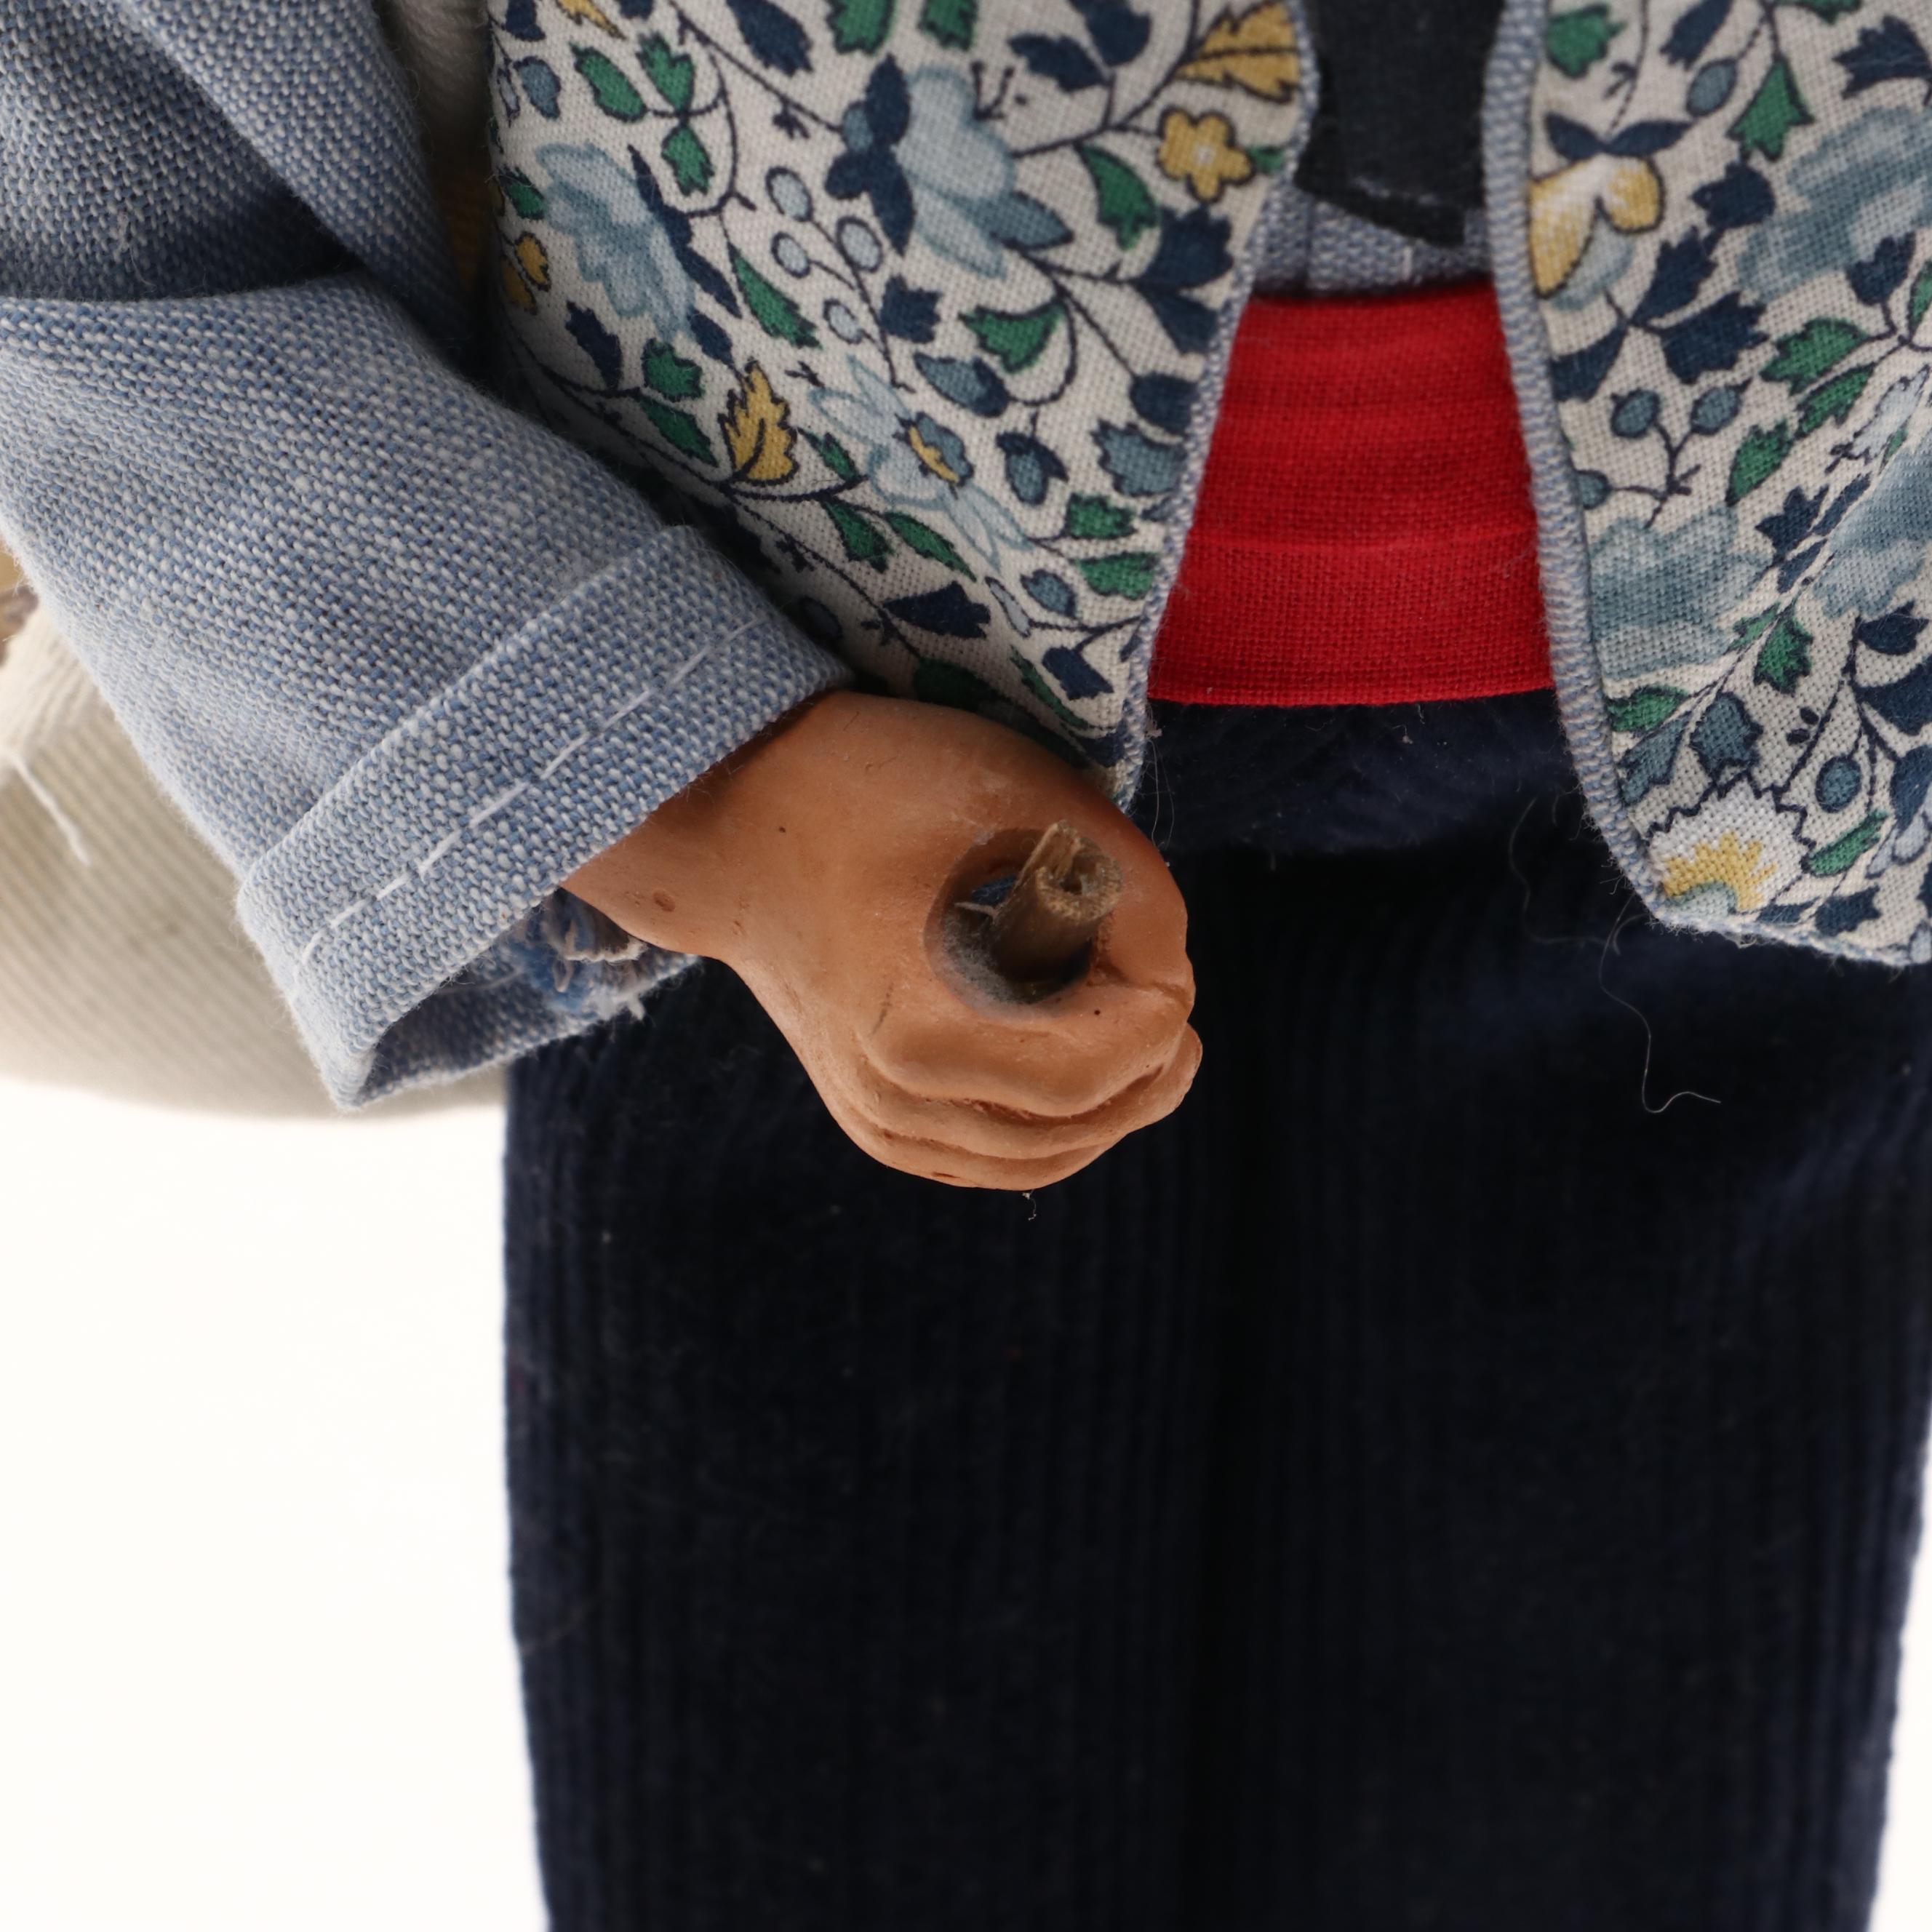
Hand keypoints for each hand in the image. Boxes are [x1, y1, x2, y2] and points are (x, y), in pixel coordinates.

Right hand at [566, 691, 1200, 1188]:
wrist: (740, 823)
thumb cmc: (880, 787)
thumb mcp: (1028, 803)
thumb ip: (1129, 894)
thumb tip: (1170, 989)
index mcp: (921, 1033)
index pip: (1096, 1065)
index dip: (1158, 1008)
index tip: (1161, 942)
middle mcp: (897, 1103)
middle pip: (1079, 1125)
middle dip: (1148, 1062)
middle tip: (1170, 995)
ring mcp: (881, 1122)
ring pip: (1043, 1160)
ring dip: (1112, 1104)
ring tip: (1147, 1036)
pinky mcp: (879, 1122)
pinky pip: (998, 1158)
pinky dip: (1058, 1126)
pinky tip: (1088, 1071)